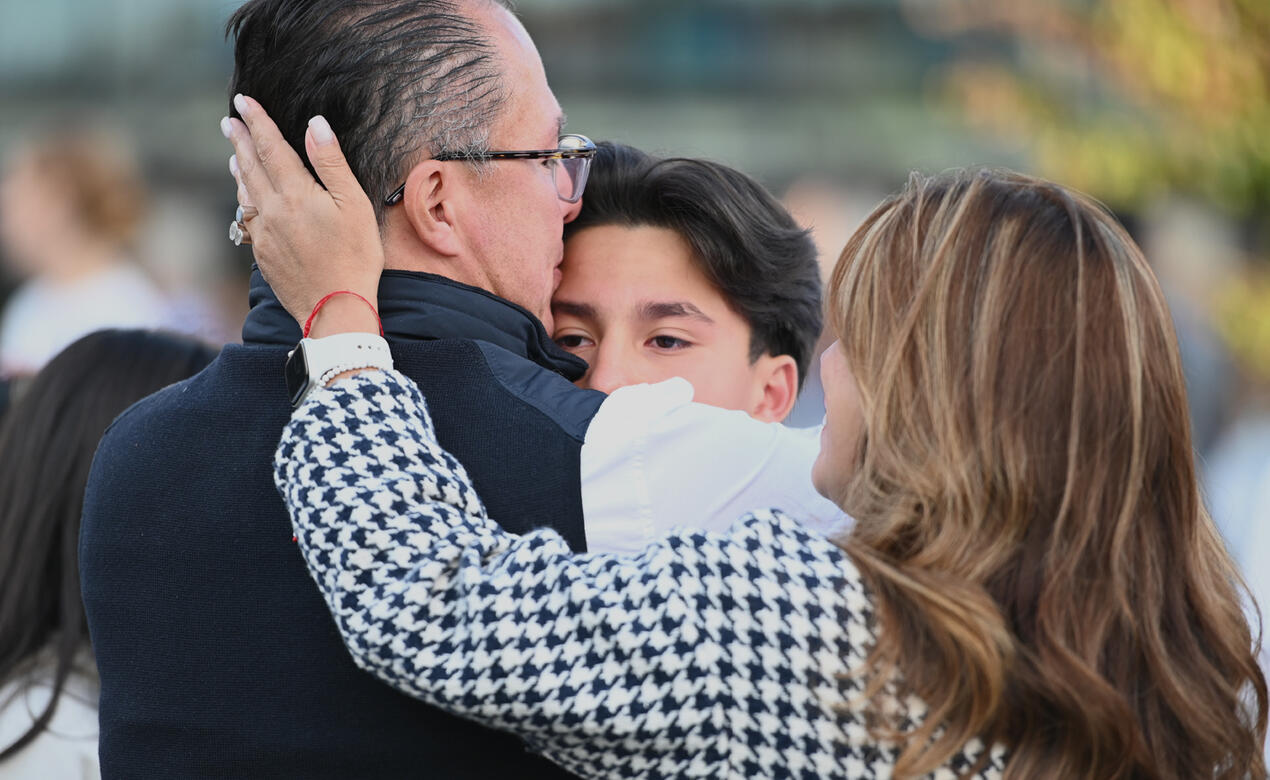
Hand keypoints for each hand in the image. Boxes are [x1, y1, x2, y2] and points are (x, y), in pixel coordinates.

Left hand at [221, 94, 383, 328]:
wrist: (335, 307)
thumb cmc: (355, 256)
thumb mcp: (354, 204)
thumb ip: (331, 162)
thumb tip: (315, 125)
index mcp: (294, 193)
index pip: (270, 147)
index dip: (257, 122)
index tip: (244, 101)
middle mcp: (272, 210)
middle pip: (250, 166)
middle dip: (240, 140)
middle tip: (230, 120)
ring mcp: (264, 233)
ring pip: (245, 192)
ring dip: (239, 168)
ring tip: (234, 154)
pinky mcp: (263, 254)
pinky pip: (247, 216)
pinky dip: (243, 198)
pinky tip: (246, 198)